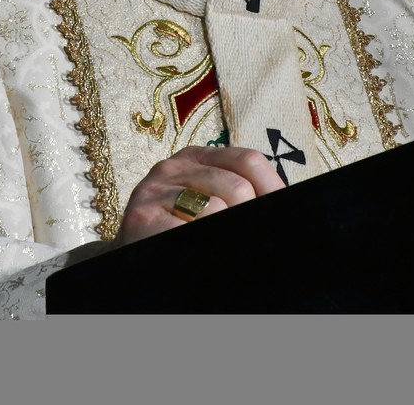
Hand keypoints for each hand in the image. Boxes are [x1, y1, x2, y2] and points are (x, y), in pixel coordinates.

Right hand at [115, 144, 285, 246]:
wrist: (130, 256)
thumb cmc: (178, 232)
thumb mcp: (208, 205)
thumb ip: (239, 194)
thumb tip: (283, 197)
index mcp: (196, 157)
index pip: (250, 160)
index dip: (272, 188)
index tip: (277, 209)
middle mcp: (173, 165)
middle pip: (238, 186)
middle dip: (246, 215)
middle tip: (239, 233)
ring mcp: (154, 188)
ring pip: (217, 208)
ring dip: (222, 231)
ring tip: (209, 240)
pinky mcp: (142, 216)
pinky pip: (193, 225)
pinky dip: (200, 240)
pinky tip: (192, 244)